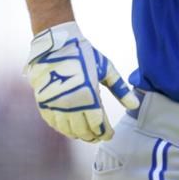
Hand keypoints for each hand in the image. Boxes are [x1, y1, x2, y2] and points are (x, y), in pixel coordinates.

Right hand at [25, 21, 138, 140]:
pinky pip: (54, 124)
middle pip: (83, 131)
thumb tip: (134, 105)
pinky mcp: (44, 103)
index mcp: (88, 95)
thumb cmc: (83, 54)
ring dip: (79, 135)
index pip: (99, 124)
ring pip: (68, 131)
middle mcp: (71, 104)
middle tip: (99, 136)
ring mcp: (55, 105)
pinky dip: (64, 129)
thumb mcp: (106, 69)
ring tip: (87, 134)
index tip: (110, 134)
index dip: (105, 133)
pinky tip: (70, 128)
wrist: (54, 44)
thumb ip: (120, 89)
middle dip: (93, 136)